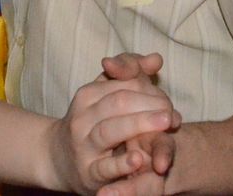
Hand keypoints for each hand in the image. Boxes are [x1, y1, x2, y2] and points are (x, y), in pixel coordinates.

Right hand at [51, 71, 179, 194]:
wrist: (60, 159)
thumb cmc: (92, 123)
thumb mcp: (106, 96)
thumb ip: (131, 74)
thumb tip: (157, 58)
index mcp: (88, 95)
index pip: (123, 84)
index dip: (150, 90)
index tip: (169, 103)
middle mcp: (82, 117)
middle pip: (118, 102)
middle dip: (149, 105)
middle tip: (172, 114)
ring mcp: (83, 145)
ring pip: (109, 130)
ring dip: (140, 124)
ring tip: (166, 122)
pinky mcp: (87, 173)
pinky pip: (104, 167)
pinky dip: (121, 164)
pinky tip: (139, 159)